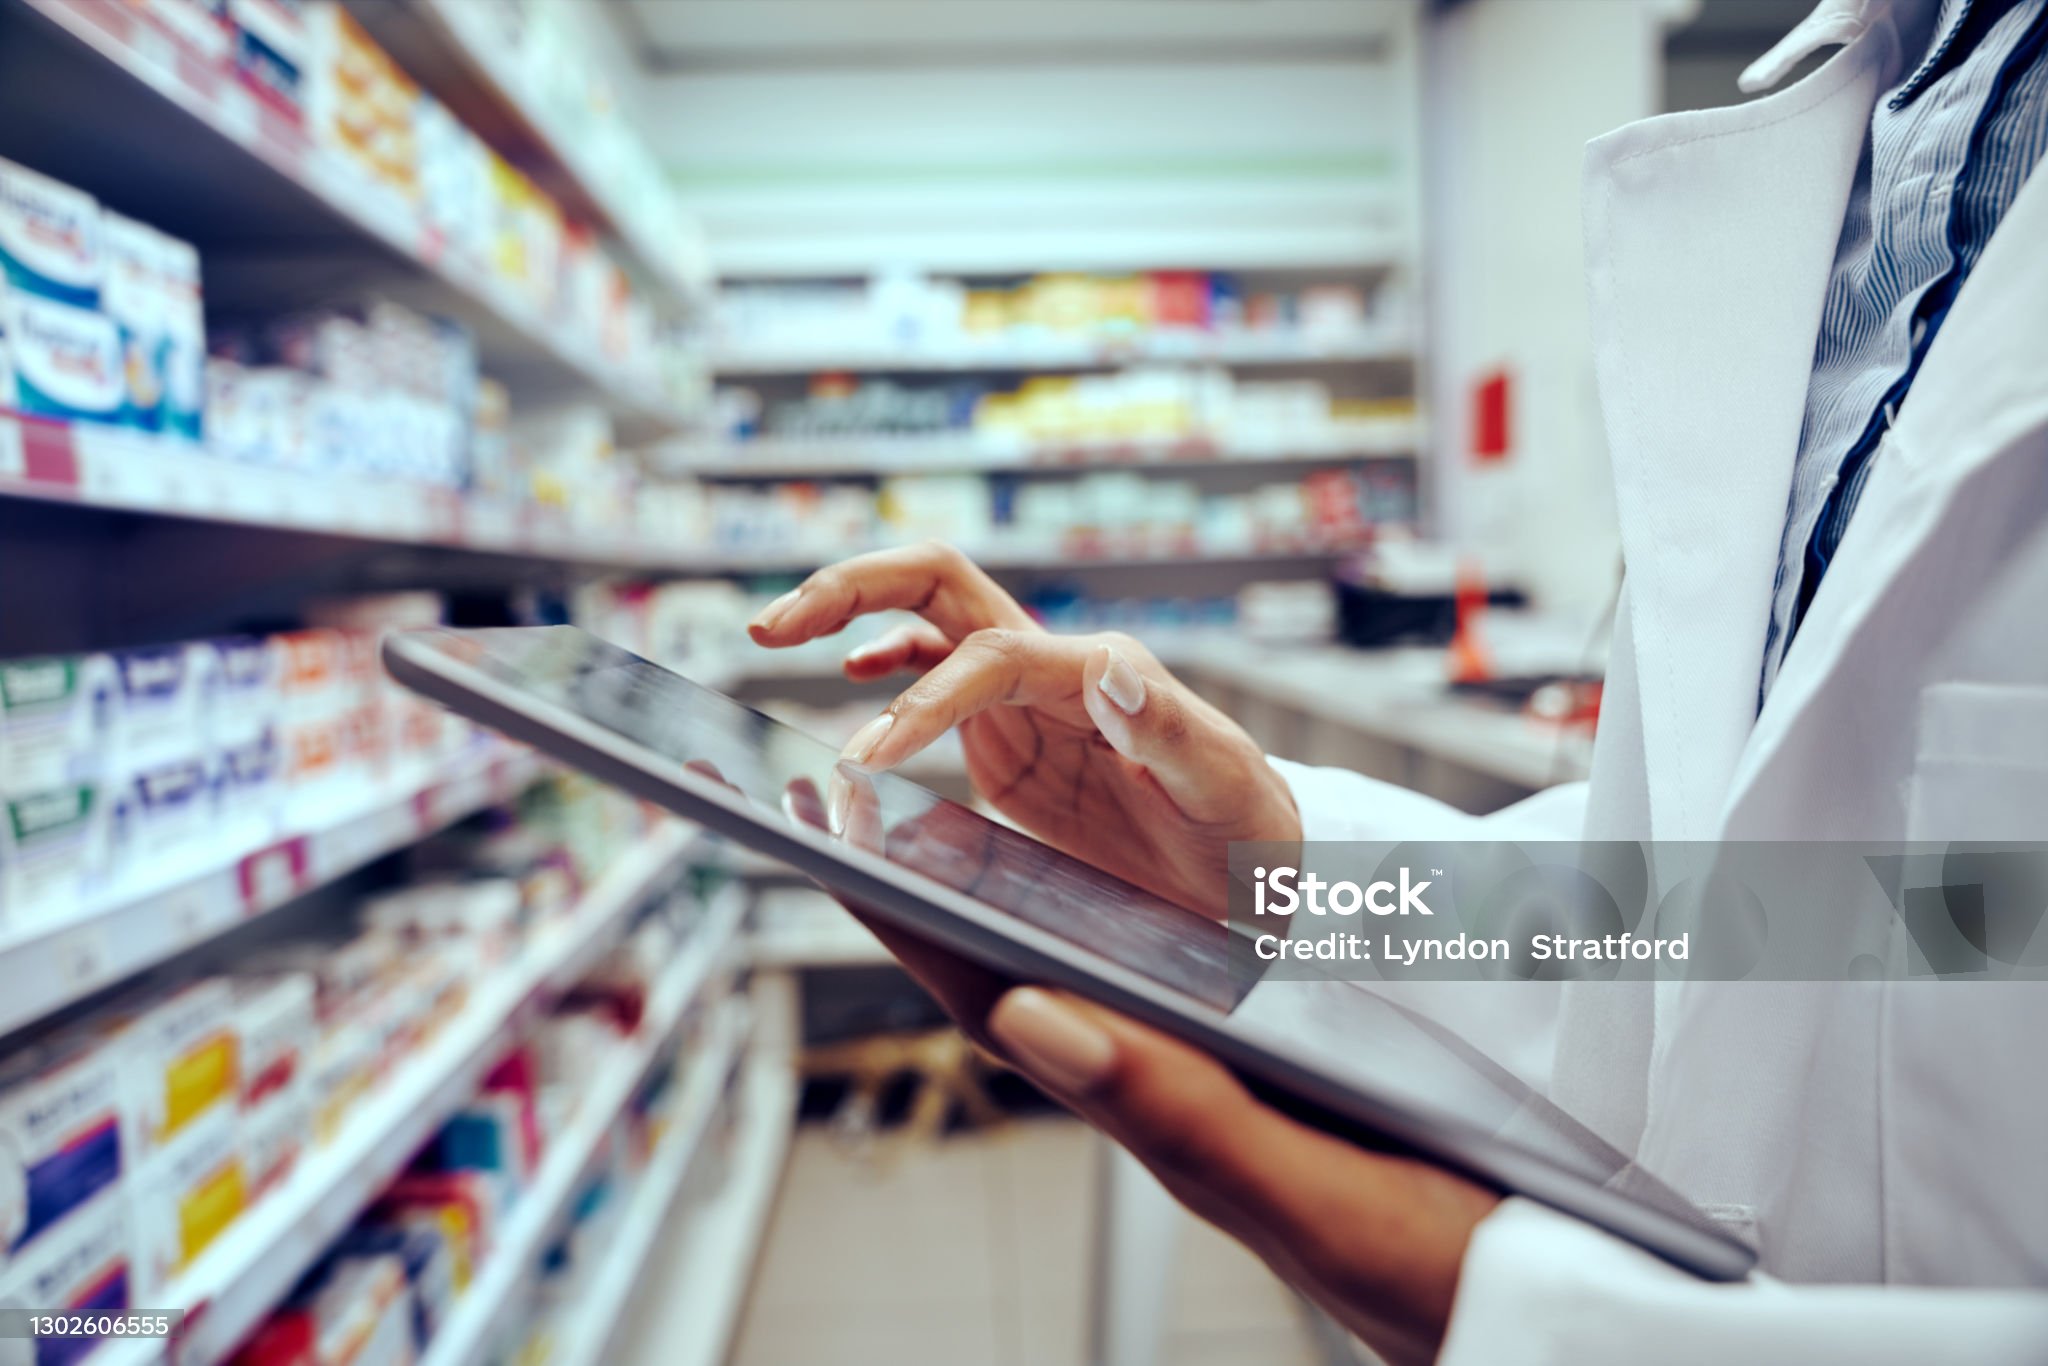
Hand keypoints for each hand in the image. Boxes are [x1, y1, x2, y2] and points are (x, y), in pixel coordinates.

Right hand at [748, 541, 1300, 916]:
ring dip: (851, 613)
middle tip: (773, 626)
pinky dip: (886, 666)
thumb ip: (1174, 733)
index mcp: (1103, 676)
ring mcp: (1030, 702)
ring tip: (772, 635)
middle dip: (855, 587)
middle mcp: (1059, 672)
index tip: (865, 757)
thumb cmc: (1255, 840)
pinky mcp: (1014, 739)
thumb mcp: (1232, 794)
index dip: (921, 699)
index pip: (989, 657)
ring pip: (928, 623)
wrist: (1262, 880)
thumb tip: (1111, 666)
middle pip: (943, 586)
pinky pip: (938, 679)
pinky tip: (847, 679)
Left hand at [764, 796, 1496, 1365]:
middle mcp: (1167, 1096)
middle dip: (926, 893)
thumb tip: (1031, 1017)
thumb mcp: (1315, 1193)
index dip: (906, 916)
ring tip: (935, 826)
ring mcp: (1214, 1090)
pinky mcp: (1270, 1083)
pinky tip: (1100, 897)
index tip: (829, 829)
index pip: (999, 1000)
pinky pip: (1159, 990)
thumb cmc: (1433, 1269)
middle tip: (853, 799)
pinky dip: (1106, 925)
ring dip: (1001, 900)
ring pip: (1080, 979)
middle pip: (1016, 979)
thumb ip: (1182, 1116)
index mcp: (1159, 1114)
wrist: (1540, 1309)